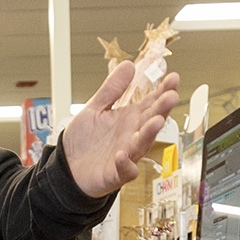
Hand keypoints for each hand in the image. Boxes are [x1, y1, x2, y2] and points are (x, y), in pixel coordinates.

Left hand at [58, 59, 180, 197]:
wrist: (67, 168)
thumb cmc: (83, 141)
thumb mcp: (95, 108)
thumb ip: (112, 89)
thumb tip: (128, 65)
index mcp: (129, 119)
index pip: (151, 103)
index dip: (163, 91)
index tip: (173, 78)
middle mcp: (132, 136)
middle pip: (151, 121)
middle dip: (162, 109)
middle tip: (171, 97)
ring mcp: (126, 155)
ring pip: (143, 144)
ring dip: (150, 133)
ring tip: (157, 121)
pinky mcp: (116, 173)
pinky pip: (125, 170)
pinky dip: (125, 164)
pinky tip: (122, 154)